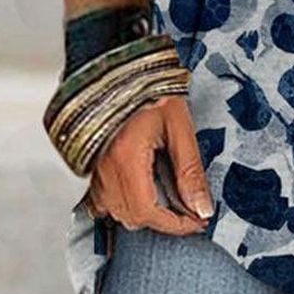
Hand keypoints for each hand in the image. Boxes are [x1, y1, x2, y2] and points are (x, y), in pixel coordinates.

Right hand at [82, 95, 213, 234]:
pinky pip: (102, 202)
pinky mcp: (92, 166)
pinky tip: (144, 190)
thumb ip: (190, 170)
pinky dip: (124, 204)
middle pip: (132, 218)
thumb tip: (202, 208)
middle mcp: (104, 169)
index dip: (175, 224)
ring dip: (145, 213)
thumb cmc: (151, 90)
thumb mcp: (179, 126)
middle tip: (190, 209)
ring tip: (170, 198)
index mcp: (125, 158)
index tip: (197, 221)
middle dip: (164, 220)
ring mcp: (94, 170)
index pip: (148, 212)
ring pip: (117, 213)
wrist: (121, 69)